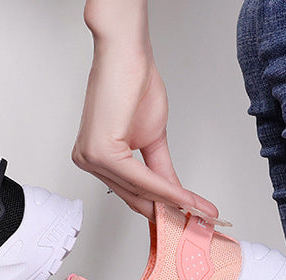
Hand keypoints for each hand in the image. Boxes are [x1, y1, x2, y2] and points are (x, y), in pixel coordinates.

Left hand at [73, 3, 218, 219]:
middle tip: (197, 221)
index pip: (132, 192)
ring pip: (139, 191)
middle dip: (169, 211)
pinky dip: (165, 189)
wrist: (126, 52)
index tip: (185, 217)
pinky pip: (139, 179)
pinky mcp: (101, 152)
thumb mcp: (152, 138)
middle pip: (135, 197)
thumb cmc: (133, 83)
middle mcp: (88, 160)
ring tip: (198, 211)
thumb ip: (161, 172)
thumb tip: (176, 197)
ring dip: (172, 203)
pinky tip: (184, 197)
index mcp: (96, 158)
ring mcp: (91, 158)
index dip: (161, 208)